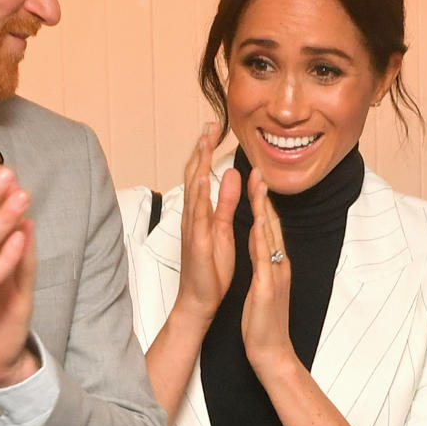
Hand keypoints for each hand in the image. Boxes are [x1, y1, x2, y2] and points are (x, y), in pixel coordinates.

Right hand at [173, 124, 239, 332]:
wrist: (199, 301)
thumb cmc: (210, 268)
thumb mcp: (222, 228)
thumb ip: (227, 202)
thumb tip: (233, 176)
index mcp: (200, 214)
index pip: (202, 175)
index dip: (207, 152)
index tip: (214, 128)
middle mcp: (193, 218)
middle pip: (195, 176)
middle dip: (201, 150)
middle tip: (209, 124)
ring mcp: (193, 229)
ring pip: (195, 191)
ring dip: (199, 164)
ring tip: (203, 141)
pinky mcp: (198, 243)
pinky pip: (198, 217)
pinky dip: (200, 196)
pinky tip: (203, 179)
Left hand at [241, 173, 296, 378]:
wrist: (272, 352)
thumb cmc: (263, 322)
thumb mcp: (263, 287)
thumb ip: (263, 265)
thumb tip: (261, 248)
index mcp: (275, 264)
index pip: (269, 228)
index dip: (263, 203)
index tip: (256, 180)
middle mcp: (278, 265)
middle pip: (272, 225)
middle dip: (265, 197)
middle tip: (259, 168)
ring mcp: (275, 274)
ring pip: (270, 235)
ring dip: (264, 208)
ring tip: (259, 184)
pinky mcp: (267, 287)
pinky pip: (264, 258)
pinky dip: (261, 238)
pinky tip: (258, 221)